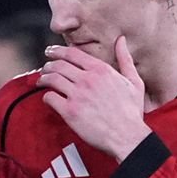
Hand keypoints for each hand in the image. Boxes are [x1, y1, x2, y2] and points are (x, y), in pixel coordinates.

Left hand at [37, 37, 150, 161]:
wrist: (128, 137)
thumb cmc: (131, 112)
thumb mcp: (134, 81)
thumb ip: (125, 59)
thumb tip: (121, 40)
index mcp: (101, 70)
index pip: (72, 54)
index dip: (58, 51)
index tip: (51, 52)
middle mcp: (87, 80)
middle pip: (59, 65)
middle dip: (48, 65)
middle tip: (45, 68)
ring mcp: (77, 95)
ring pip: (52, 79)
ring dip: (44, 79)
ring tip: (42, 81)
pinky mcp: (70, 112)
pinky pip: (50, 98)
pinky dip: (46, 96)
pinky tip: (48, 98)